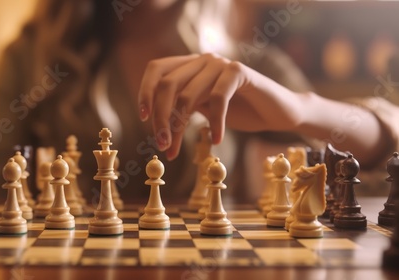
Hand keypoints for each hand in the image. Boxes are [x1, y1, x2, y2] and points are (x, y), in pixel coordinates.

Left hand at [138, 53, 306, 159]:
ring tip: (175, 151)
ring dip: (179, 128)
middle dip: (161, 118)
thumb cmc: (240, 113)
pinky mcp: (239, 72)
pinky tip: (216, 141)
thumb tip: (156, 124)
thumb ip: (184, 108)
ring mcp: (220, 64)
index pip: (157, 69)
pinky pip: (217, 100)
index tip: (143, 118)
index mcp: (191, 65)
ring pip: (188, 96)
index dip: (145, 91)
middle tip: (162, 145)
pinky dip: (215, 123)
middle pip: (168, 85)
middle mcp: (203, 60)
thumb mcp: (204, 110)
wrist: (278, 112)